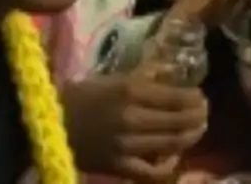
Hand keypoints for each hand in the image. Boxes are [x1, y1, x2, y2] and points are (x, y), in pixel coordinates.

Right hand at [61, 75, 207, 182]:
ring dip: (191, 137)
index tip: (201, 97)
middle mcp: (134, 117)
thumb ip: (145, 79)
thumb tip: (174, 77)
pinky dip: (168, 167)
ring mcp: (127, 144)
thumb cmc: (81, 95)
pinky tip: (173, 160)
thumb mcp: (114, 78)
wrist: (47, 123)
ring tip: (196, 131)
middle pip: (180, 120)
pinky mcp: (118, 166)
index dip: (196, 99)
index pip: (178, 96)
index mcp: (132, 90)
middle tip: (204, 114)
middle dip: (199, 117)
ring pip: (172, 143)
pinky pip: (151, 173)